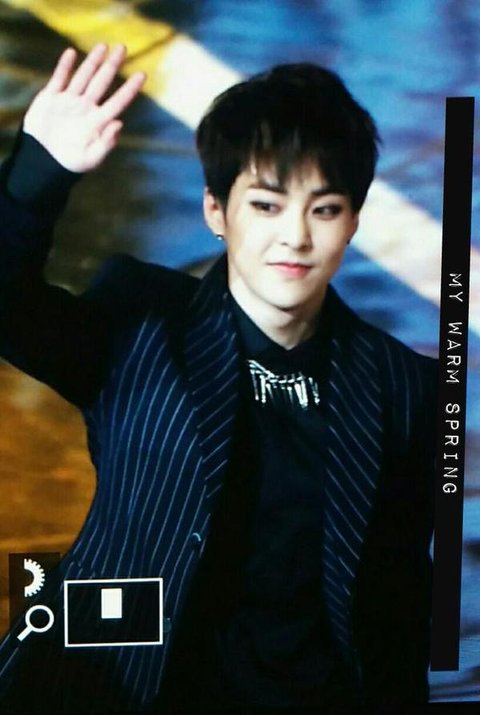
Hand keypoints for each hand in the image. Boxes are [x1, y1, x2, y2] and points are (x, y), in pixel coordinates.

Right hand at [23, 43, 145, 172]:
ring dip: (92, 61)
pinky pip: (59, 79)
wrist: (43, 162)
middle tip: (122, 48)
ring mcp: (69, 101)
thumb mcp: (91, 158)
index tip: (143, 75)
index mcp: (98, 121)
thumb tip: (119, 123)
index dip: (130, 89)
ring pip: (83, 76)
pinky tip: (71, 53)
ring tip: (103, 46)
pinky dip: (65, 67)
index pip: (118, 102)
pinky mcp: (51, 98)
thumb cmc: (71, 164)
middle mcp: (86, 108)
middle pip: (102, 82)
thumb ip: (106, 143)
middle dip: (112, 65)